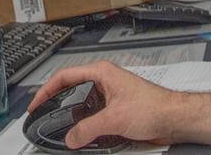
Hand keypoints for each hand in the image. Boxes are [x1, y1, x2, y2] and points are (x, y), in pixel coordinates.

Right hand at [27, 61, 180, 149]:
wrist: (174, 119)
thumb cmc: (154, 106)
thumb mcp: (115, 118)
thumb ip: (88, 129)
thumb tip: (71, 137)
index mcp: (101, 73)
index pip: (64, 77)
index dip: (46, 90)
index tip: (36, 105)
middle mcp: (104, 82)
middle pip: (72, 92)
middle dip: (58, 107)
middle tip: (45, 119)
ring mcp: (109, 97)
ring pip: (83, 108)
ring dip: (75, 120)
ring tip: (64, 132)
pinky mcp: (115, 111)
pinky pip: (94, 119)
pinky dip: (87, 128)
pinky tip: (84, 138)